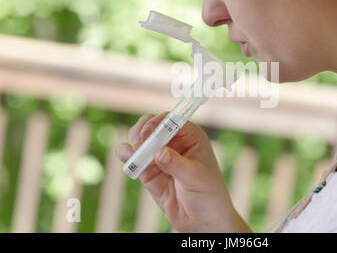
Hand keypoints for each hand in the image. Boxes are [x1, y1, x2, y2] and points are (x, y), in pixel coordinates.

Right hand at [115, 112, 252, 232]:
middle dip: (142, 132)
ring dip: (133, 143)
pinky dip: (127, 156)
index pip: (173, 120)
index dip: (158, 123)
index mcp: (192, 136)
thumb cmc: (208, 194)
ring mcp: (160, 155)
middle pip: (152, 125)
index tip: (148, 134)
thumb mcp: (196, 178)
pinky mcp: (149, 170)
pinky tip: (126, 158)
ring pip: (140, 139)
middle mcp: (175, 142)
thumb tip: (160, 152)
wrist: (202, 220)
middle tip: (138, 144)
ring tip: (132, 154)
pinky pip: (134, 158)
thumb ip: (177, 165)